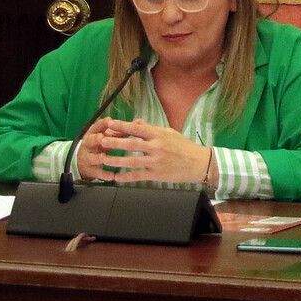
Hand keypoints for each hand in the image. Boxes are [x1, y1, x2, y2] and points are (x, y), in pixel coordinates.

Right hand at [74, 118, 114, 180]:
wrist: (82, 161)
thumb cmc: (99, 145)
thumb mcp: (106, 135)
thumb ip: (120, 130)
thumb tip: (139, 122)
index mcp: (93, 133)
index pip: (98, 126)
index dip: (105, 124)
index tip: (112, 122)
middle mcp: (89, 144)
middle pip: (92, 140)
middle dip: (99, 139)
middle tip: (105, 139)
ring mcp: (88, 157)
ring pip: (94, 157)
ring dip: (102, 158)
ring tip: (112, 159)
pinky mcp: (89, 170)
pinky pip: (96, 172)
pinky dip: (105, 174)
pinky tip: (113, 176)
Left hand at [91, 118, 211, 185]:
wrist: (198, 163)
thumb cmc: (184, 146)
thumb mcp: (169, 133)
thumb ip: (151, 128)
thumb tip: (135, 122)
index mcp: (159, 135)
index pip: (137, 129)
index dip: (122, 126)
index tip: (110, 124)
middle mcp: (157, 147)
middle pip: (131, 144)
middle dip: (115, 143)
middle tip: (101, 141)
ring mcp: (156, 162)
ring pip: (132, 161)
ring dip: (116, 161)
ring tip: (103, 159)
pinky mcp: (157, 174)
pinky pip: (138, 176)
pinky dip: (126, 177)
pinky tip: (116, 178)